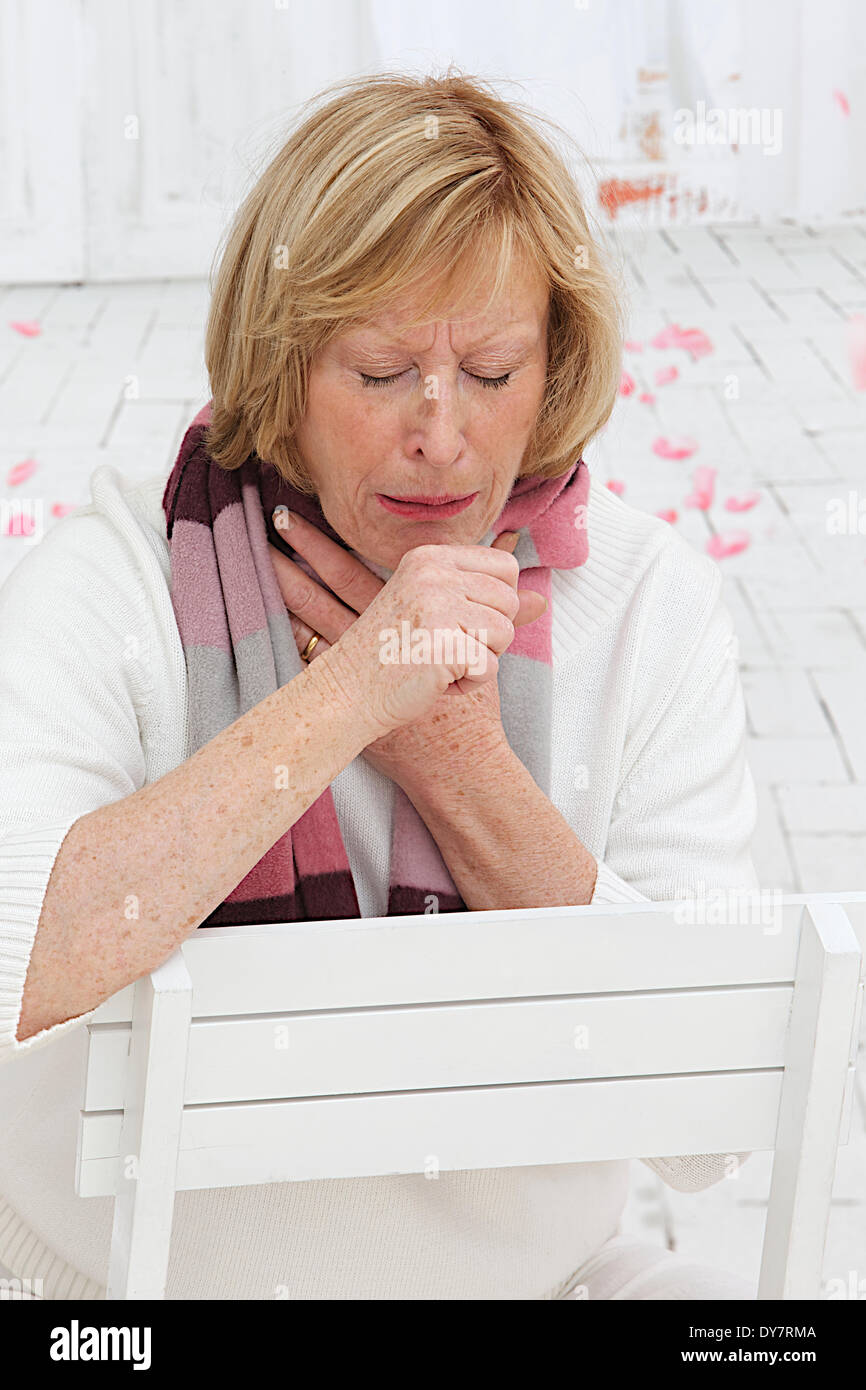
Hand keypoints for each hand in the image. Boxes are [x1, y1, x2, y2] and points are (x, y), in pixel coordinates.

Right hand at [267, 509, 546, 780]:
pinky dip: (468, 684)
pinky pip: (489, 667)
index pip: (505, 567)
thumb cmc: (392, 654)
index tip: (459, 622)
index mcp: (430, 557)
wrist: (347, 693)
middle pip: (509, 600)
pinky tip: (436, 682)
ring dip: (480, 659)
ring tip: (441, 662)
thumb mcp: (437, 611)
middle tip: (446, 647)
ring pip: (504, 633)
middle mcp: (433, 573)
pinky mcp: (443, 645)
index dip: (495, 603)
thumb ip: (487, 600)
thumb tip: (543, 600)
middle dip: (490, 635)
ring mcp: (437, 607)